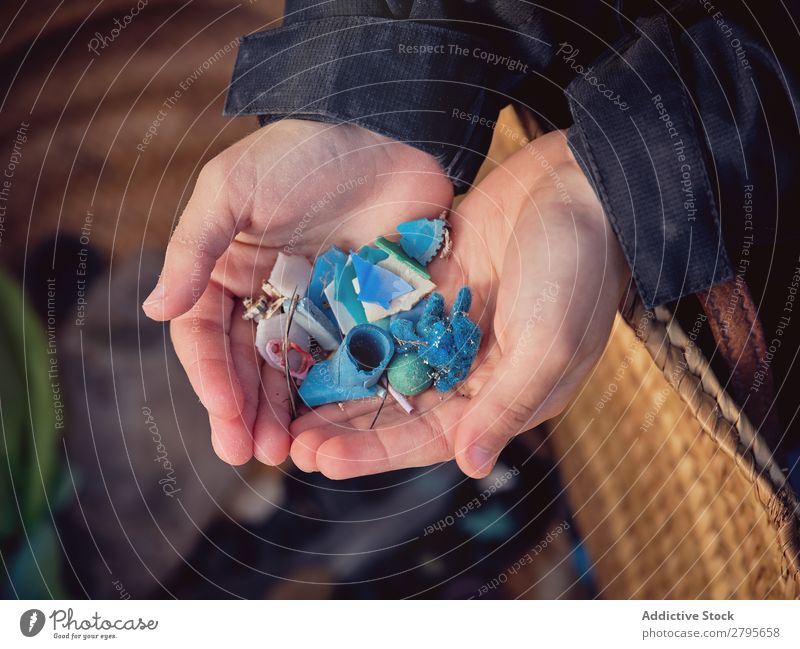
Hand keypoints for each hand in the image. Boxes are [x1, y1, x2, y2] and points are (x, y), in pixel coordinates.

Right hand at [142, 119, 452, 464]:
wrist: (383, 135)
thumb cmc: (300, 154)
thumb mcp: (233, 189)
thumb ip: (196, 248)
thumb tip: (153, 309)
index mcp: (228, 274)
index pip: (207, 336)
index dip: (211, 377)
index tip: (225, 412)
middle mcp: (270, 299)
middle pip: (250, 367)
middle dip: (247, 412)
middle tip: (252, 454)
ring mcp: (318, 310)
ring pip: (295, 375)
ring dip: (288, 416)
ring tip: (289, 453)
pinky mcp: (363, 314)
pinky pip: (347, 363)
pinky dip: (337, 397)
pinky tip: (333, 426)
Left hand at [289, 130, 629, 477]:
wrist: (578, 185)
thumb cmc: (578, 270)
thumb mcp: (549, 343)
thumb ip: (506, 404)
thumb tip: (472, 465)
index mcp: (504, 393)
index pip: (431, 437)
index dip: (376, 452)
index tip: (323, 460)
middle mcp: (471, 368)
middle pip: (399, 408)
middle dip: (346, 426)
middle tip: (291, 441)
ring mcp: (448, 327)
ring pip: (383, 365)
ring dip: (340, 384)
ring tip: (286, 400)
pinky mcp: (431, 288)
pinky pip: (383, 317)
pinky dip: (350, 330)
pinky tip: (307, 339)